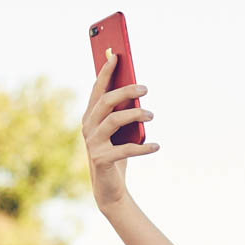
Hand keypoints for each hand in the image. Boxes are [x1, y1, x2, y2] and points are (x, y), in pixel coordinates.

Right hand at [81, 49, 157, 209]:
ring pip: (113, 120)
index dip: (105, 72)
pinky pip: (125, 149)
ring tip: (152, 115)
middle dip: (125, 90)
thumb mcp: (119, 130)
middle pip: (105, 102)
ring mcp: (93, 143)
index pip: (97, 90)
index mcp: (90, 117)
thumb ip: (122, 111)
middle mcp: (88, 127)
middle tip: (145, 88)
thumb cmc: (116, 153)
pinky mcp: (102, 159)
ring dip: (136, 115)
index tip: (115, 56)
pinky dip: (143, 147)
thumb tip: (138, 89)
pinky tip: (157, 146)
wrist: (109, 188)